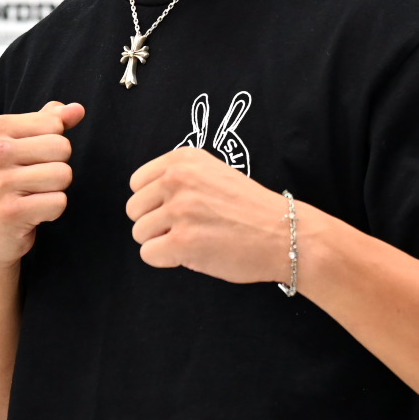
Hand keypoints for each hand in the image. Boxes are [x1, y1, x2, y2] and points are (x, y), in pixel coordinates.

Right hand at [0, 100, 84, 266]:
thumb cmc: (8, 180)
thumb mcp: (21, 143)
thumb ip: (50, 120)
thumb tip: (78, 109)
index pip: (54, 123)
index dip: (52, 143)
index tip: (29, 159)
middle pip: (62, 147)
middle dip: (58, 166)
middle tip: (34, 180)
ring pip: (63, 174)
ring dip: (56, 189)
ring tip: (33, 196)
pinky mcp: (10, 212)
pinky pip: (59, 201)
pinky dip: (53, 210)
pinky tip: (32, 213)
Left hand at [125, 147, 289, 284]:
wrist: (284, 233)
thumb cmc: (251, 209)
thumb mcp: (214, 173)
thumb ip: (180, 179)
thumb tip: (146, 200)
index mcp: (184, 159)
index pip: (137, 182)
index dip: (153, 202)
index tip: (175, 210)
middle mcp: (178, 179)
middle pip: (134, 209)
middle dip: (154, 223)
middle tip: (185, 228)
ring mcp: (180, 210)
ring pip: (139, 233)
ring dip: (161, 242)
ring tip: (192, 240)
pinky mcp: (183, 242)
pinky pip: (148, 254)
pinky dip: (165, 260)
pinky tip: (190, 254)